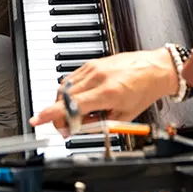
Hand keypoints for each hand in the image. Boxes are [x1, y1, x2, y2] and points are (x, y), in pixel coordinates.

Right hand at [30, 48, 179, 135]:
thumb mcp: (123, 116)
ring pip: (65, 86)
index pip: (72, 105)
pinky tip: (80, 99)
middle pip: (64, 96)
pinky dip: (70, 91)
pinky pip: (72, 78)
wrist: (155, 69)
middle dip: (58, 114)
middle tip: (65, 128)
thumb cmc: (144, 91)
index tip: (37, 120)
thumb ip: (98, 123)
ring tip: (77, 114)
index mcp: (108, 93)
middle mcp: (98, 77)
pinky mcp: (92, 63)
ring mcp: (93, 67)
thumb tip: (77, 128)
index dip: (52, 114)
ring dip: (63, 102)